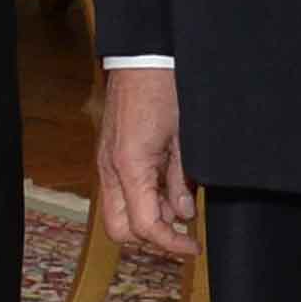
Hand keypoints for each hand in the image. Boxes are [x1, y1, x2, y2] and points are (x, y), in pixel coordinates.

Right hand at [96, 68, 197, 260]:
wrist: (143, 55)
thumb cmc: (165, 87)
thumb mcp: (184, 137)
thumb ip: (181, 179)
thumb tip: (182, 212)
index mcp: (129, 166)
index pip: (144, 226)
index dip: (171, 243)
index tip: (193, 246)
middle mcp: (111, 169)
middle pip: (121, 229)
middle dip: (152, 235)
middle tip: (183, 229)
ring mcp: (107, 162)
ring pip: (119, 212)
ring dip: (149, 216)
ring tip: (180, 201)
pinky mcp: (111, 155)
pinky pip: (121, 191)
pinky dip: (143, 198)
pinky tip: (167, 186)